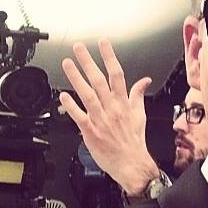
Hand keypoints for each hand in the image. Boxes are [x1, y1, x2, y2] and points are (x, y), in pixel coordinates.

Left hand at [59, 38, 158, 195]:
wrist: (132, 163)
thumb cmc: (134, 141)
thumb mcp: (140, 114)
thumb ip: (138, 95)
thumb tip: (144, 81)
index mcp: (124, 103)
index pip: (117, 74)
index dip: (109, 57)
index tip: (103, 43)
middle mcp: (112, 108)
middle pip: (99, 80)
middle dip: (88, 62)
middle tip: (79, 48)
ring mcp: (101, 119)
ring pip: (87, 94)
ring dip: (77, 78)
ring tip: (67, 64)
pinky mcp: (91, 132)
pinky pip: (80, 116)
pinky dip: (71, 106)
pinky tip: (63, 95)